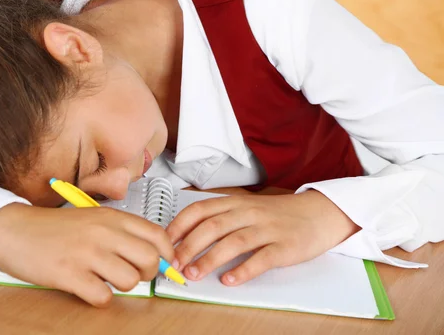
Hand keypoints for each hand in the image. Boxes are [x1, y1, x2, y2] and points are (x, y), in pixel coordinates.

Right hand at [0, 203, 173, 306]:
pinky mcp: (69, 274)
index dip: (167, 255)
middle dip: (147, 274)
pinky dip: (99, 298)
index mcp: (111, 217)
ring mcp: (86, 253)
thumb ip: (121, 233)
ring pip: (129, 280)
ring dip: (122, 286)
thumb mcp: (92, 218)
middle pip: (149, 260)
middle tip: (133, 275)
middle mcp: (103, 232)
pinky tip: (86, 287)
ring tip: (104, 279)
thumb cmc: (54, 227)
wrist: (13, 229)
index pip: (157, 235)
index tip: (164, 265)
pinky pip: (102, 296)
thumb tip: (153, 256)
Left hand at [165, 190, 358, 285]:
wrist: (318, 213)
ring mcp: (267, 228)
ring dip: (210, 259)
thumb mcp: (246, 208)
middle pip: (212, 226)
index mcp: (235, 202)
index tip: (164, 243)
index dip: (179, 226)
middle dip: (189, 246)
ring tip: (194, 274)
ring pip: (233, 241)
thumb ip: (220, 218)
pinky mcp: (285, 246)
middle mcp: (248, 212)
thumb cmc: (276, 214)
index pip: (199, 209)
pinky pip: (262, 258)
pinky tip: (230, 280)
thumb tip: (185, 237)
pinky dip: (243, 270)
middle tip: (174, 264)